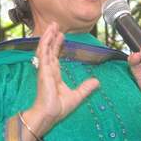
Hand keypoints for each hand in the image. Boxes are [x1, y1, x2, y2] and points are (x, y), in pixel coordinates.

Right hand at [24, 22, 99, 136]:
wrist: (49, 115)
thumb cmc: (58, 108)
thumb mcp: (77, 96)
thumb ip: (86, 88)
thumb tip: (96, 81)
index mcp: (54, 75)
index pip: (55, 56)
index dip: (57, 45)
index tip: (61, 36)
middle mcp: (48, 70)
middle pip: (49, 49)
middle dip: (51, 37)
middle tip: (54, 25)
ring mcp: (44, 69)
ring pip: (45, 48)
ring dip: (48, 36)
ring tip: (51, 25)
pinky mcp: (43, 70)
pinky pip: (43, 53)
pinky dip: (45, 43)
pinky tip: (48, 35)